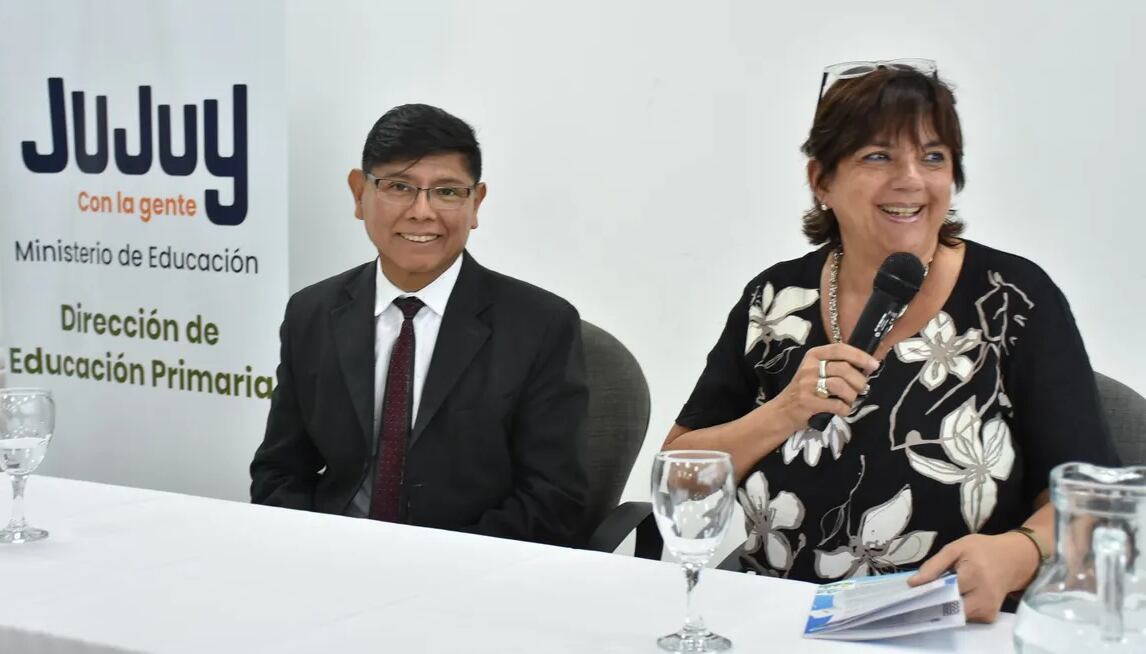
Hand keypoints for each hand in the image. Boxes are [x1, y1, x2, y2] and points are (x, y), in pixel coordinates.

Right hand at [767, 343, 877, 433]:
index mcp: (813, 356)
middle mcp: (809, 367)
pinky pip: (837, 405)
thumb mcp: (816, 371)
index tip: (874, 365)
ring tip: (850, 400)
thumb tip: (867, 367)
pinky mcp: (808, 402)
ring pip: (841, 386)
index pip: (840, 349)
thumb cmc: (805, 390)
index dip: (860, 356)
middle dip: (859, 381)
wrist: (783, 411)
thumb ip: (837, 366)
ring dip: (852, 396)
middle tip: (862, 389)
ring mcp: (807, 385)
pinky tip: (842, 410)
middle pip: (844, 369)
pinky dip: (845, 409)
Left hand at [908, 533, 1040, 622]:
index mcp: (974, 575)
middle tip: (924, 594)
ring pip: (955, 616)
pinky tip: (955, 598)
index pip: (943, 592)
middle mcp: (984, 597)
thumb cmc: (982, 550)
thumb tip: (912, 583)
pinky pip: (965, 618)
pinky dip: (956, 610)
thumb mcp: (956, 548)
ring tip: (942, 592)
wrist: (1014, 560)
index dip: (926, 592)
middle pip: (948, 609)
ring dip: (945, 607)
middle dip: (934, 603)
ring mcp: (988, 611)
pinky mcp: (990, 618)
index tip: (912, 592)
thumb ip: (933, 565)